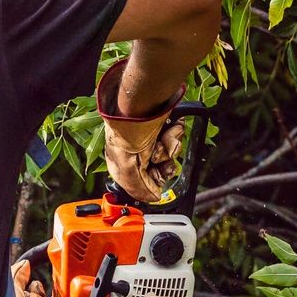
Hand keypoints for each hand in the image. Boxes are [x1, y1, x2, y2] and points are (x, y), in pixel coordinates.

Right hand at [96, 59, 186, 205]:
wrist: (141, 98)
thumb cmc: (126, 128)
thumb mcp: (128, 166)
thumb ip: (140, 187)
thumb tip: (154, 197)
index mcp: (121, 163)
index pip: (142, 183)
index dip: (152, 181)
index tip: (157, 179)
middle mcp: (136, 152)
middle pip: (158, 168)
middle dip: (163, 161)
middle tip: (159, 152)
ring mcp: (150, 139)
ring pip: (169, 153)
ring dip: (170, 145)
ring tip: (164, 134)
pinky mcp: (163, 127)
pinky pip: (175, 138)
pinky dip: (175, 133)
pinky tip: (170, 127)